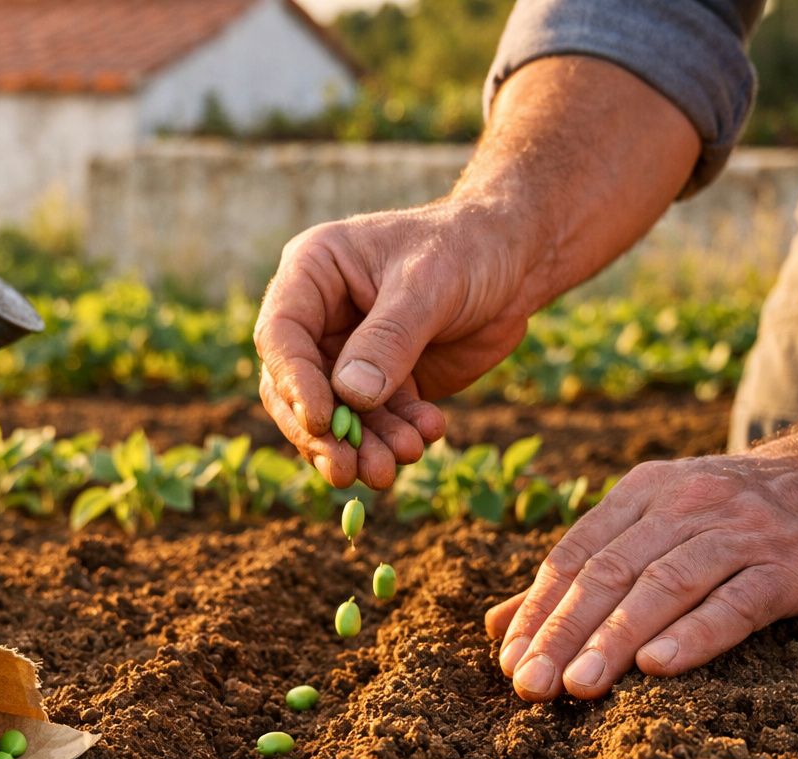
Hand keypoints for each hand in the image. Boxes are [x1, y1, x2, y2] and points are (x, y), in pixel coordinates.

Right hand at [254, 199, 540, 488]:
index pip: (280, 336)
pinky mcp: (383, 383)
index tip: (323, 422)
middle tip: (346, 471)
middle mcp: (320, 317)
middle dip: (323, 434)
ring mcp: (349, 354)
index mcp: (312, 274)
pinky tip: (428, 434)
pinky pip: (377, 422)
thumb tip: (350, 395)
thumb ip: (389, 339)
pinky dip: (398, 436)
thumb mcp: (428, 285)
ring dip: (363, 445)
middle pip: (296, 387)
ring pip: (336, 414)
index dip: (294, 382)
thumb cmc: (468, 249)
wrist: (517, 261)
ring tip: (399, 460)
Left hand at [484, 435, 797, 700]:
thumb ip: (581, 572)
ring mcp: (742, 532)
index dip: (537, 610)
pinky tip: (659, 666)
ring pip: (664, 586)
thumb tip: (498, 626)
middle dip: (563, 632)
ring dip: (615, 638)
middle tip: (530, 686)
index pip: (574, 555)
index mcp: (644, 492)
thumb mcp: (657, 520)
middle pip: (610, 572)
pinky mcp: (793, 565)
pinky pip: (737, 602)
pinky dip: (695, 633)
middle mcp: (687, 504)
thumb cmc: (737, 512)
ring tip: (578, 686)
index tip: (509, 662)